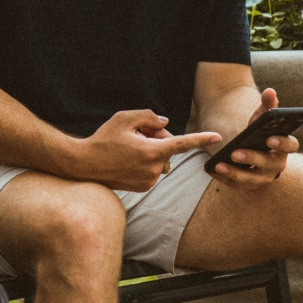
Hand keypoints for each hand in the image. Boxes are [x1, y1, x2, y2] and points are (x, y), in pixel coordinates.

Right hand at [79, 109, 221, 191]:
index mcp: (152, 151)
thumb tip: (164, 123)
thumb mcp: (124, 118)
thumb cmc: (103, 139)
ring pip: (159, 157)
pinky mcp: (144, 187)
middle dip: (156, 137)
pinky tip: (126, 159)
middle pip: (167, 146)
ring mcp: (150, 180)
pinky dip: (144, 161)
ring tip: (126, 148)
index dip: (201, 138)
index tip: (218, 136)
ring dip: (149, 149)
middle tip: (134, 133)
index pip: (182, 143)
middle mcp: (154, 168)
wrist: (84, 164)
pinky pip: (152, 168)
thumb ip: (148, 116)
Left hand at [208, 88, 298, 188]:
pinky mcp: (249, 184)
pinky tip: (212, 170)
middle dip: (252, 159)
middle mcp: (277, 165)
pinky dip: (224, 178)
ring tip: (220, 164)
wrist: (249, 147)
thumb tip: (270, 91)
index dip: (282, 144)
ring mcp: (263, 177)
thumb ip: (266, 105)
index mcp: (284, 146)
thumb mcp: (260, 117)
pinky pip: (237, 184)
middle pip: (268, 165)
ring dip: (235, 173)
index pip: (291, 146)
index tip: (269, 139)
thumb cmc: (258, 130)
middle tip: (235, 153)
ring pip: (251, 179)